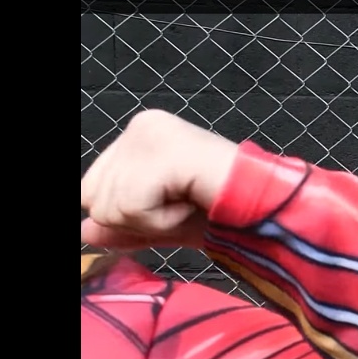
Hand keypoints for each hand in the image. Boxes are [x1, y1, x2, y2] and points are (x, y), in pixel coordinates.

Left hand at [81, 109, 241, 249]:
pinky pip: (132, 207)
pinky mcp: (162, 153)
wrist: (271, 210)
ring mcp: (150, 136)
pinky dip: (162, 222)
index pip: (92, 188)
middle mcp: (141, 127)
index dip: (126, 215)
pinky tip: (191, 206)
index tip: (172, 209)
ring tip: (189, 207)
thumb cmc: (229, 212)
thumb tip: (85, 231)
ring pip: (110, 206)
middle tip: (182, 209)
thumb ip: (124, 226)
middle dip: (137, 220)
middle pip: (94, 198)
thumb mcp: (164, 223)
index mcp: (140, 135)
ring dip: (154, 222)